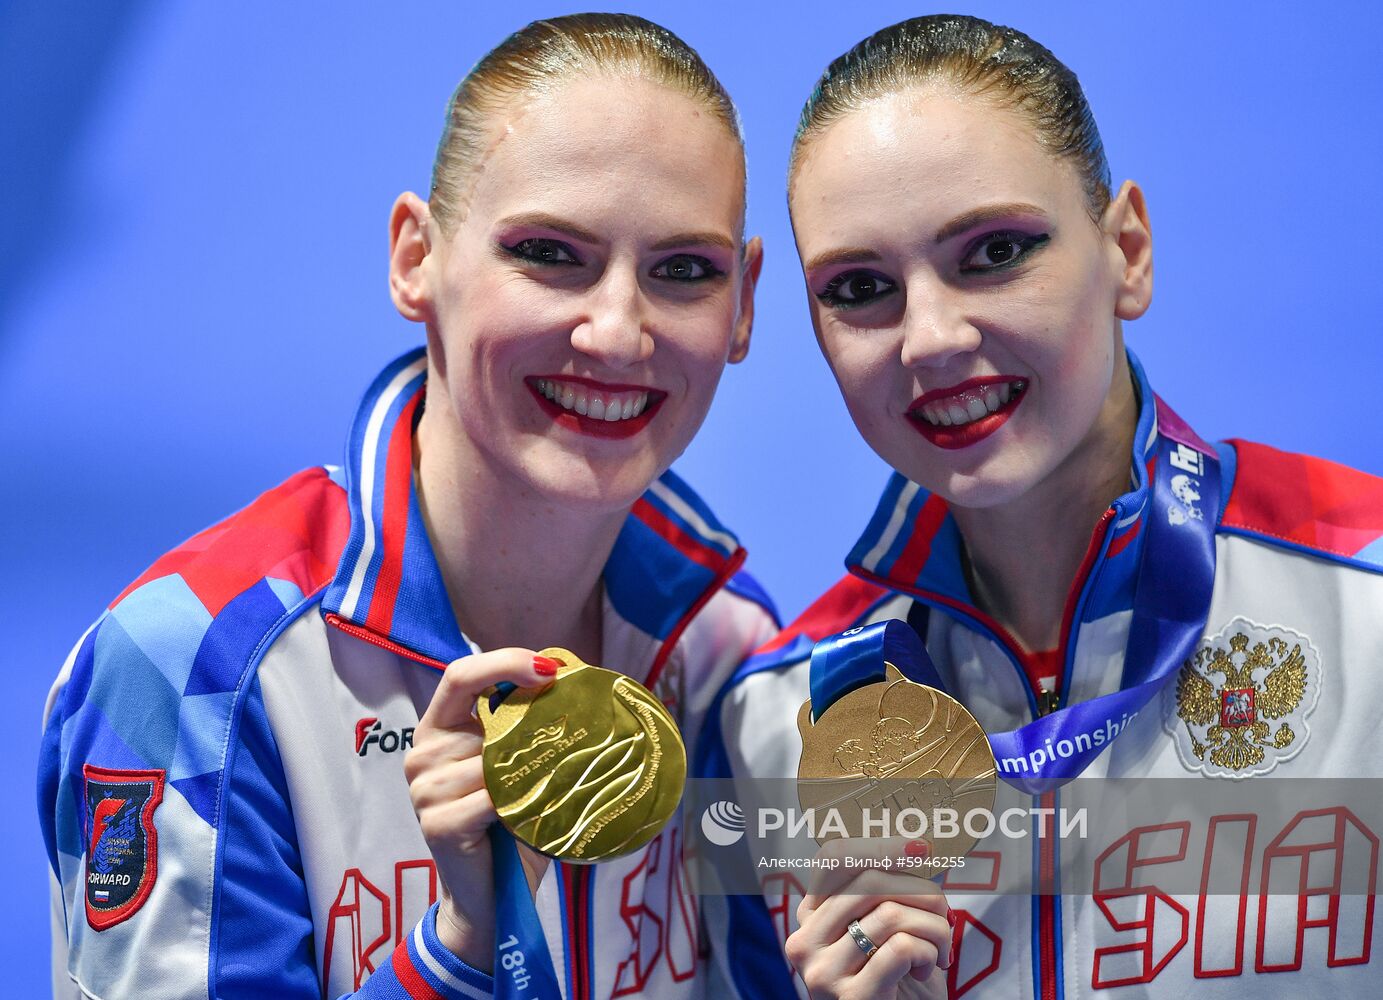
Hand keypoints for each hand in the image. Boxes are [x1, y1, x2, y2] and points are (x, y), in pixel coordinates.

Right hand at [404, 647, 556, 970]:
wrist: (492, 897)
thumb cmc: (510, 823)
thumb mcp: (515, 764)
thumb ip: (525, 725)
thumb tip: (569, 671)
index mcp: (438, 729)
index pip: (459, 674)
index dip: (502, 661)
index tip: (548, 667)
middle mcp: (422, 753)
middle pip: (485, 721)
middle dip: (530, 735)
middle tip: (558, 754)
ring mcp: (424, 789)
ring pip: (492, 761)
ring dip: (524, 779)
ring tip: (534, 800)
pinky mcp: (436, 823)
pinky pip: (490, 799)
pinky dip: (515, 808)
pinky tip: (518, 821)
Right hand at [784, 838, 950, 999]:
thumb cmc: (896, 983)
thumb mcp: (881, 932)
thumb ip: (883, 894)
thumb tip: (915, 845)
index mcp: (809, 917)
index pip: (832, 858)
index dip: (878, 845)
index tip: (920, 848)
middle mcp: (804, 941)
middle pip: (868, 881)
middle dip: (922, 891)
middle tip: (945, 913)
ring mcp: (822, 972)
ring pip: (890, 914)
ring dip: (935, 928)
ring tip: (941, 949)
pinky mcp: (850, 998)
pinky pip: (901, 948)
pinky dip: (929, 953)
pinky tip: (926, 971)